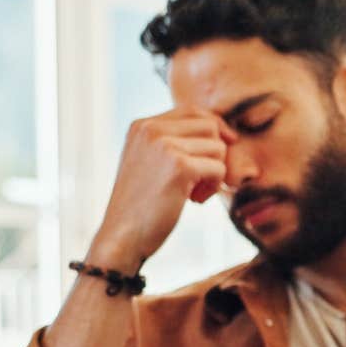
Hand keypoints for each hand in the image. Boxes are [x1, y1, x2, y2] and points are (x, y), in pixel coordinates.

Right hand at [92, 106, 236, 266]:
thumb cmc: (141, 204)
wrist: (123, 234)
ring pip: (218, 147)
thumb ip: (172, 142)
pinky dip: (214, 187)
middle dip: (215, 154)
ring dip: (214, 173)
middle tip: (202, 181)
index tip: (222, 149)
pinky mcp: (180, 167)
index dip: (214, 129)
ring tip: (195, 193)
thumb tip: (220, 129)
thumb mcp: (149, 161)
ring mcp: (165, 146)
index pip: (193, 112)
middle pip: (210, 126)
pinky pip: (219, 168)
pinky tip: (195, 200)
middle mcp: (151, 129)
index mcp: (142, 125)